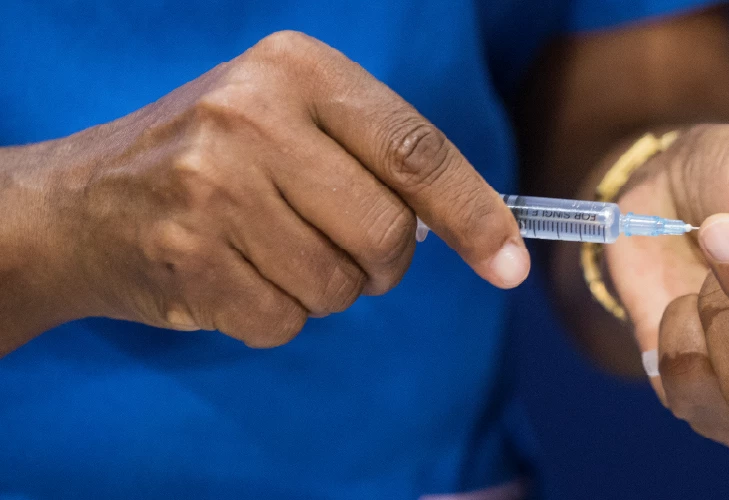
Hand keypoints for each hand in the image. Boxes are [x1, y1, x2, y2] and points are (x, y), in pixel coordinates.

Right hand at [28, 31, 528, 347]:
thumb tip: (488, 233)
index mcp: (295, 69)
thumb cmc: (215, 160)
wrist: (82, 203)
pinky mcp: (188, 255)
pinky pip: (285, 322)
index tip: (510, 264)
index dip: (475, 214)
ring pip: (339, 285)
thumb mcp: (292, 118)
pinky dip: (274, 315)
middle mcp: (252, 118)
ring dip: (322, 289)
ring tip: (269, 250)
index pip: (416, 150)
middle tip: (339, 244)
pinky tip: (234, 275)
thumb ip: (378, 156)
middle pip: (388, 232)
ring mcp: (213, 188)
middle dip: (381, 261)